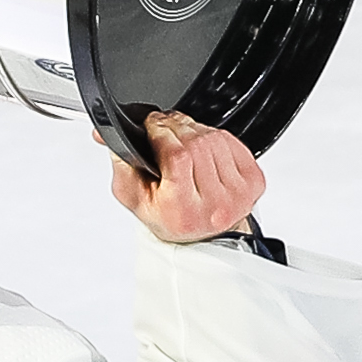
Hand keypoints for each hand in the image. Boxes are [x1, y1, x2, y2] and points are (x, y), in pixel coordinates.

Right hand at [107, 110, 265, 243]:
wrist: (203, 237)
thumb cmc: (170, 218)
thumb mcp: (134, 199)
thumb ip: (121, 165)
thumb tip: (106, 134)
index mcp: (184, 210)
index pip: (178, 156)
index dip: (162, 132)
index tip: (151, 125)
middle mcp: (215, 204)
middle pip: (195, 143)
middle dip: (175, 126)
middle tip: (163, 125)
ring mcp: (239, 193)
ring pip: (213, 138)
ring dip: (193, 129)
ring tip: (181, 137)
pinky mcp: (255, 181)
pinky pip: (231, 140)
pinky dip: (214, 135)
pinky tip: (202, 145)